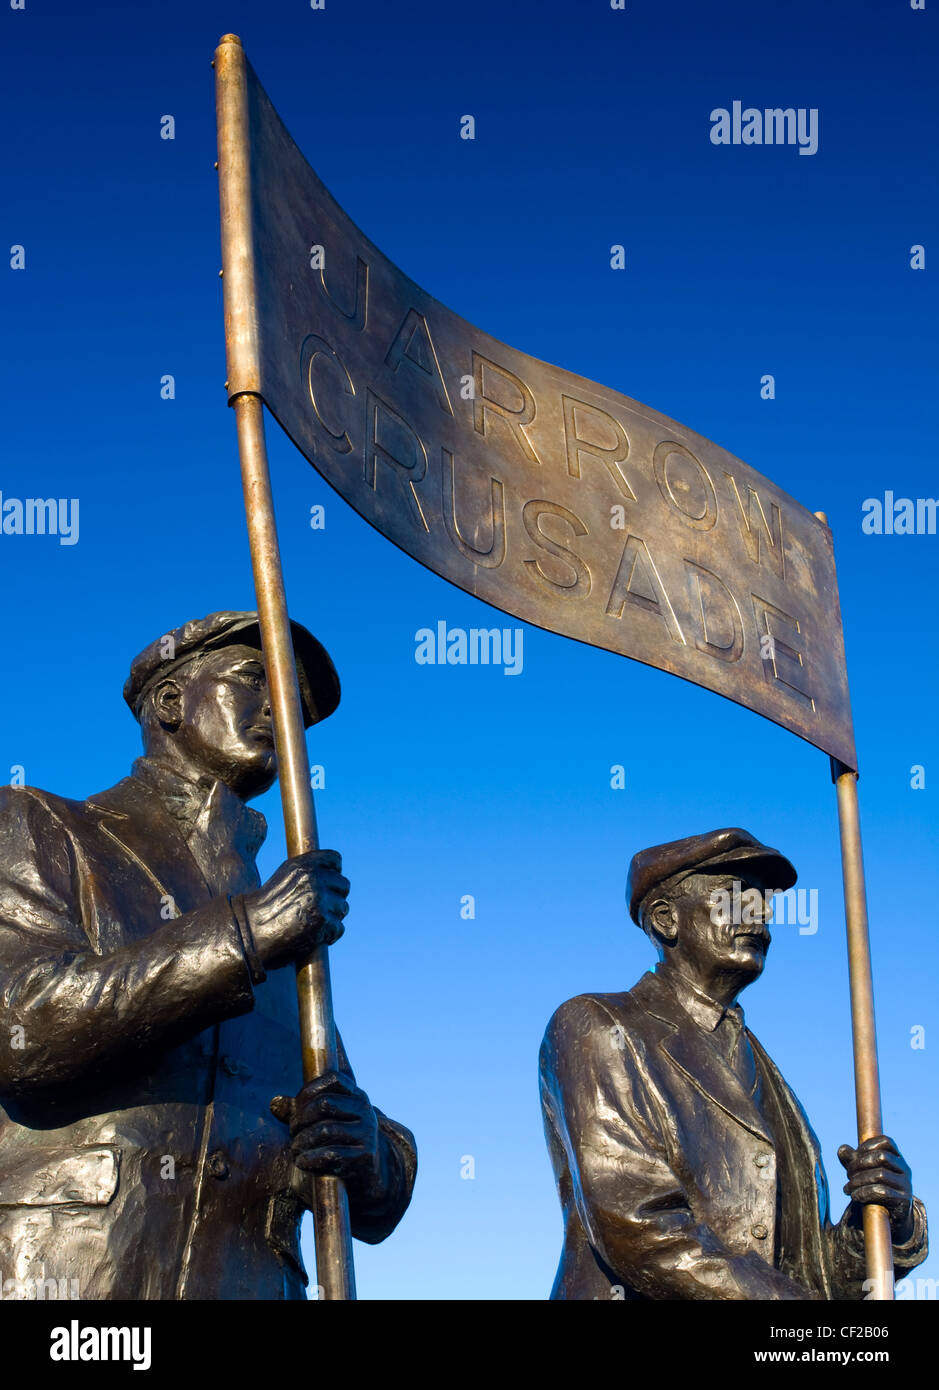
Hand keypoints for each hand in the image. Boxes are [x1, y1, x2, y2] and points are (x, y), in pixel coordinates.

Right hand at [242, 850, 348, 970]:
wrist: (251, 932)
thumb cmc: (266, 909)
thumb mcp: (284, 878)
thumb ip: (307, 872)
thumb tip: (334, 872)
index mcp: (303, 865)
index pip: (335, 859)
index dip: (334, 872)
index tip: (329, 885)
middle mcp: (313, 878)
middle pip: (344, 884)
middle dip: (335, 898)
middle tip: (320, 910)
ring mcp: (319, 899)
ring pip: (343, 908)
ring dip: (333, 918)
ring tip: (313, 924)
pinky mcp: (322, 921)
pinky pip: (339, 928)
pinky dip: (330, 935)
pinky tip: (315, 936)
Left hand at [271, 1072, 387, 1202]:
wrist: (367, 1174)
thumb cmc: (340, 1142)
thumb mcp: (325, 1121)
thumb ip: (300, 1110)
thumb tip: (275, 1103)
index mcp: (356, 1096)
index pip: (333, 1079)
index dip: (308, 1090)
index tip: (296, 1107)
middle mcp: (365, 1111)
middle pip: (325, 1104)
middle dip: (301, 1118)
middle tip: (293, 1131)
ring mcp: (367, 1133)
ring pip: (325, 1130)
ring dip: (302, 1141)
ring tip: (296, 1148)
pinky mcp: (364, 1157)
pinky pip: (330, 1155)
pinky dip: (309, 1159)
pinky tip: (302, 1161)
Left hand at [838, 1135, 913, 1241]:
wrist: (891, 1216)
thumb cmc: (875, 1188)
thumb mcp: (862, 1172)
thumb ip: (852, 1160)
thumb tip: (842, 1149)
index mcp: (896, 1158)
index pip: (886, 1142)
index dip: (867, 1145)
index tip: (854, 1156)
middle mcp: (904, 1169)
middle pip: (881, 1157)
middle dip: (859, 1164)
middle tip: (847, 1174)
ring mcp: (906, 1185)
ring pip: (880, 1175)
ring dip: (858, 1181)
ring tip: (847, 1188)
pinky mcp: (903, 1200)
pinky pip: (882, 1192)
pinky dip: (864, 1193)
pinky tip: (854, 1196)